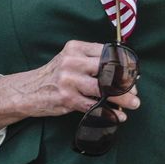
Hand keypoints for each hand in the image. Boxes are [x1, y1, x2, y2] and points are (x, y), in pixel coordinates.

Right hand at [0, 41, 138, 135]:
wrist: (28, 90)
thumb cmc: (55, 75)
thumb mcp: (70, 59)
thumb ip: (92, 60)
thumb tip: (124, 70)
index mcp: (76, 47)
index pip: (107, 52)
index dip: (124, 63)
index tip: (134, 73)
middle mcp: (72, 61)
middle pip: (108, 69)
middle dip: (126, 82)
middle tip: (135, 91)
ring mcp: (69, 80)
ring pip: (104, 89)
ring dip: (122, 99)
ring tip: (134, 104)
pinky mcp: (67, 98)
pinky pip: (94, 106)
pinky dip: (109, 112)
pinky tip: (117, 116)